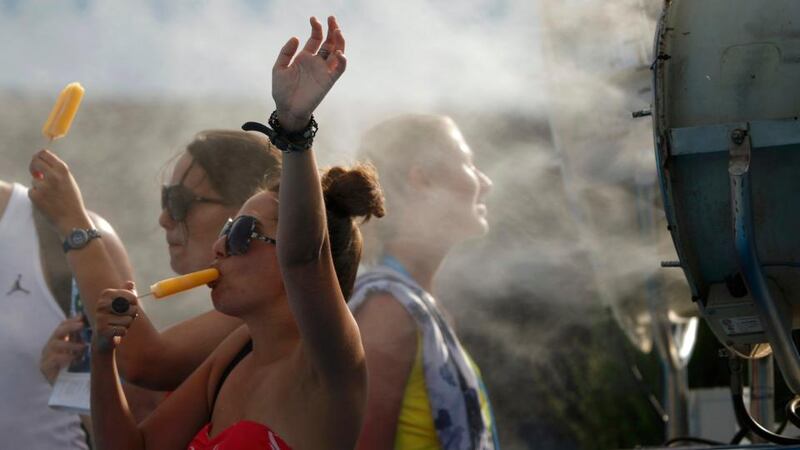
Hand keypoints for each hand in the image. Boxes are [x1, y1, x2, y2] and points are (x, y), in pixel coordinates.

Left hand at [28, 149, 90, 236]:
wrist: (72, 220)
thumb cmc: (71, 201)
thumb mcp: (68, 181)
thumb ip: (56, 171)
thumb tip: (38, 162)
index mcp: (63, 170)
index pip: (44, 153)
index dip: (39, 157)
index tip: (39, 163)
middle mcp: (53, 175)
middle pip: (35, 161)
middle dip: (33, 167)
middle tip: (36, 174)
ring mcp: (43, 186)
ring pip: (34, 180)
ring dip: (39, 186)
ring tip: (51, 197)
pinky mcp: (36, 196)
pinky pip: (32, 191)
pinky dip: (37, 196)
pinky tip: (47, 203)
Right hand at [40, 315, 87, 383]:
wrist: (71, 389)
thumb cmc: (77, 368)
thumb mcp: (82, 351)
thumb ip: (83, 339)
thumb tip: (92, 323)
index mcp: (59, 341)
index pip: (62, 326)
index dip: (72, 321)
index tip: (83, 318)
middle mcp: (50, 347)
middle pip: (58, 332)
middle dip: (70, 327)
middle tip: (82, 326)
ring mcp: (45, 357)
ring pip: (54, 344)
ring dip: (70, 344)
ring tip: (83, 347)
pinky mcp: (44, 368)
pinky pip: (52, 359)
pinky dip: (64, 357)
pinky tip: (73, 358)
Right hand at [92, 282, 138, 354]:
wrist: (103, 336)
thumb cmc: (116, 316)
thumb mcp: (122, 302)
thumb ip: (127, 292)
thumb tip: (131, 283)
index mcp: (106, 294)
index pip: (133, 297)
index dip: (135, 304)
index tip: (128, 306)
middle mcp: (101, 304)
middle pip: (132, 309)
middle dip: (132, 315)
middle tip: (123, 317)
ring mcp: (100, 317)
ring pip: (128, 320)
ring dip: (127, 325)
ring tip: (118, 324)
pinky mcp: (102, 330)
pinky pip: (123, 330)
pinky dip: (123, 332)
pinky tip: (115, 332)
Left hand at [273, 16, 346, 131]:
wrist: (287, 109)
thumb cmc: (282, 91)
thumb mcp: (278, 68)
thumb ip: (286, 52)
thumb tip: (297, 37)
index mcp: (305, 57)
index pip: (316, 38)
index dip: (317, 27)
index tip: (314, 19)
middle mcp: (317, 62)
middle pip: (330, 42)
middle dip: (332, 29)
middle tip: (332, 18)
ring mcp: (324, 71)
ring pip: (337, 53)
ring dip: (339, 41)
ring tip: (337, 31)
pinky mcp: (328, 81)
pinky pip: (339, 69)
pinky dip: (342, 60)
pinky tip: (339, 53)